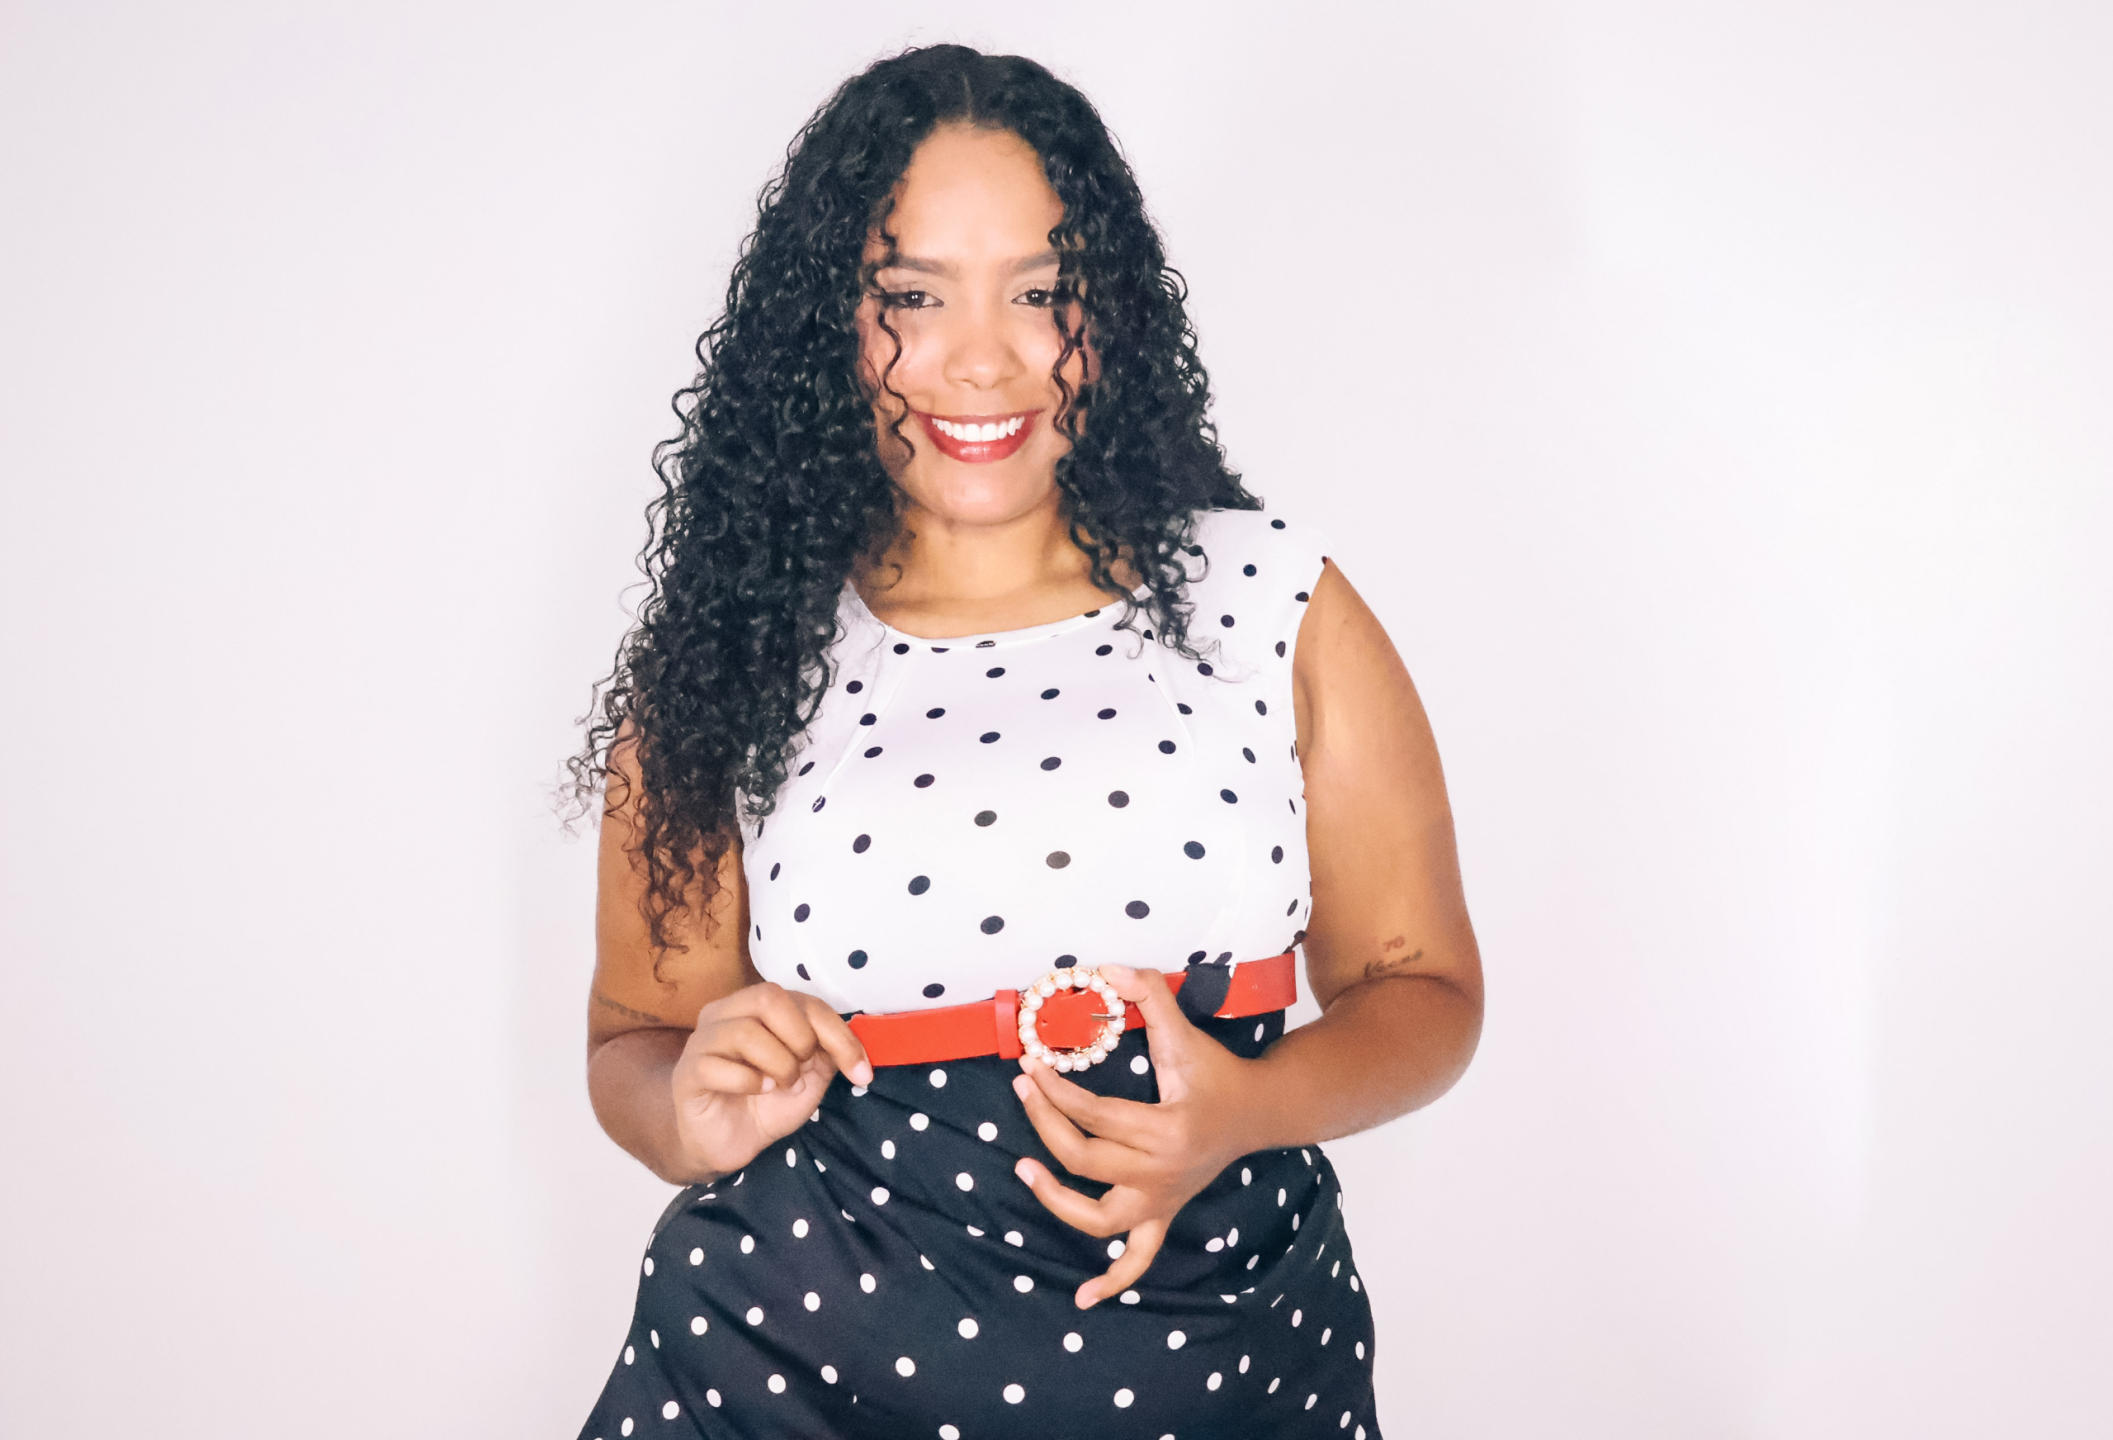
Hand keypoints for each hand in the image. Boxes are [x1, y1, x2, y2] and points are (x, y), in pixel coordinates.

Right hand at [671, 981, 872, 1181]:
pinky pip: (716, 1066)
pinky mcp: (687, 1074)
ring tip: (782, 1085)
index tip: (861, 1071)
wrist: (727, 1143)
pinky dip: (749, 1081)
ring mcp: (701, 1042)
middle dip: (800, 1039)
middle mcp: (724, 1014)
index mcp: (755, 1007)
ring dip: (779, 1065)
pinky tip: (758, 1092)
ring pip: (745, 1032)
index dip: (836, 1032)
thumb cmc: (766, 1103)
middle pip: (768, 998)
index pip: (802, 1000)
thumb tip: (853, 1042)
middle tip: (802, 1071)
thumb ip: (828, 1052)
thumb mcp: (809, 1077)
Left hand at [1008, 963, 1262, 1308]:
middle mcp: (1162, 1172)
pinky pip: (1138, 1262)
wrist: (1258, 1111)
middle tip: (1023, 1089)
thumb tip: (1110, 970)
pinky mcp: (1163, 1214)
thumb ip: (1151, 995)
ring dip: (1056, 1201)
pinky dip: (1112, 1282)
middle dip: (1045, 1123)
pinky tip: (1083, 1300)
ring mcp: (1161, 1200)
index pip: (1094, 1114)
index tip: (1029, 1065)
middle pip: (1084, 1159)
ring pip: (1099, 1220)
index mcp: (1167, 1129)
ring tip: (1025, 1170)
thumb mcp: (1185, 1031)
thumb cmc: (1216, 1072)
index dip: (1055, 1090)